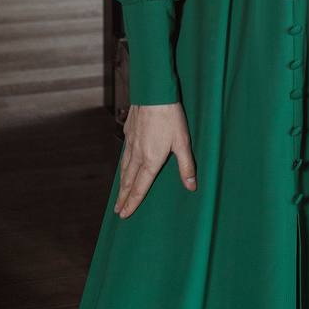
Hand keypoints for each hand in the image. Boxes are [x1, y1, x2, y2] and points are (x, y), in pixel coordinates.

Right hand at [114, 102, 196, 218]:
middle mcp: (137, 154)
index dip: (132, 203)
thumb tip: (191, 187)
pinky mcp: (128, 131)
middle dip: (122, 197)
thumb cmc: (171, 117)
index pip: (139, 188)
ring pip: (123, 168)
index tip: (125, 215)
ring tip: (119, 192)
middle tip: (117, 210)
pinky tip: (123, 164)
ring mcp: (131, 142)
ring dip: (121, 183)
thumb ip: (186, 166)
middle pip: (128, 181)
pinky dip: (122, 164)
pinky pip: (124, 153)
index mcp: (150, 160)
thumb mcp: (183, 142)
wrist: (154, 93)